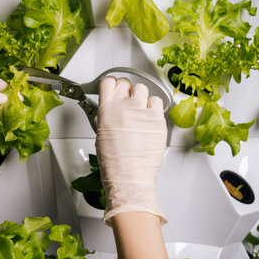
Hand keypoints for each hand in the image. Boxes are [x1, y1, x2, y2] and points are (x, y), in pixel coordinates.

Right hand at [95, 76, 166, 225]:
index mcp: (107, 109)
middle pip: (126, 83)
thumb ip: (107, 114)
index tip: (113, 88)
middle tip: (127, 101)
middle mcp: (124, 106)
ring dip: (140, 98)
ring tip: (139, 112)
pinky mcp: (158, 119)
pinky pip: (157, 102)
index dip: (111, 84)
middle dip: (126, 90)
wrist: (129, 177)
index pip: (109, 81)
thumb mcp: (100, 133)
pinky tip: (148, 118)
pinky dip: (153, 108)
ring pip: (143, 89)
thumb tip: (111, 107)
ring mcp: (143, 111)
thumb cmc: (113, 162)